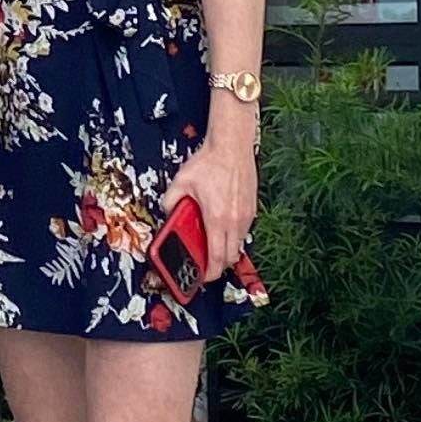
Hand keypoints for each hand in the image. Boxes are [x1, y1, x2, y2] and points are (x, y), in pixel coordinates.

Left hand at [162, 122, 258, 279]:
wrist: (232, 145)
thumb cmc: (209, 162)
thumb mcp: (180, 182)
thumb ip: (170, 201)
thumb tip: (168, 214)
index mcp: (217, 218)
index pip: (216, 257)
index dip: (209, 272)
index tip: (202, 276)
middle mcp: (235, 221)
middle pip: (229, 257)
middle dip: (217, 265)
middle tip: (204, 262)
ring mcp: (247, 216)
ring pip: (238, 245)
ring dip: (225, 250)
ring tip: (211, 243)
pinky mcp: (252, 209)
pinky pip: (243, 232)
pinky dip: (233, 236)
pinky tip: (221, 227)